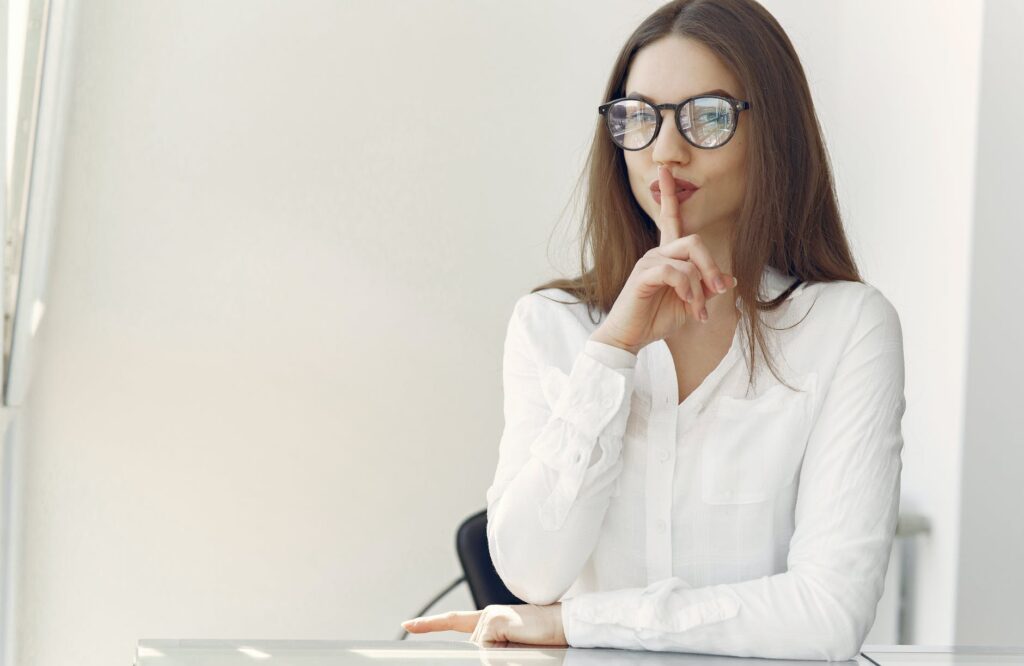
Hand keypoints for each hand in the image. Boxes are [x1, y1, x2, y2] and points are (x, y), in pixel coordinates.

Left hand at [401, 603, 567, 646]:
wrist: (565, 627)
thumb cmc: (544, 642)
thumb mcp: (514, 649)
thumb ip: (493, 649)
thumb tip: (478, 649)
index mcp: (491, 620)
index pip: (455, 621)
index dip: (430, 624)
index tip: (409, 624)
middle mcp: (486, 615)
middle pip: (471, 648)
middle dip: (490, 655)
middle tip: (518, 646)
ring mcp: (489, 615)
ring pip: (478, 650)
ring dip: (500, 654)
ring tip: (523, 645)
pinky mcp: (493, 619)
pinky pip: (486, 646)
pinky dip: (501, 651)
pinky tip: (518, 640)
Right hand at [590, 165, 736, 354]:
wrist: (630, 338)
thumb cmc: (656, 320)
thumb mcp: (691, 304)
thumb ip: (707, 289)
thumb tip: (730, 279)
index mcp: (666, 256)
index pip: (669, 218)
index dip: (668, 194)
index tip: (665, 170)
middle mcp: (656, 253)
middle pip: (694, 241)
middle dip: (711, 267)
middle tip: (717, 292)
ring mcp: (648, 262)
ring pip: (688, 259)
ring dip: (700, 288)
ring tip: (697, 311)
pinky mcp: (643, 275)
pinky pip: (675, 272)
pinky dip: (688, 290)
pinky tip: (688, 305)